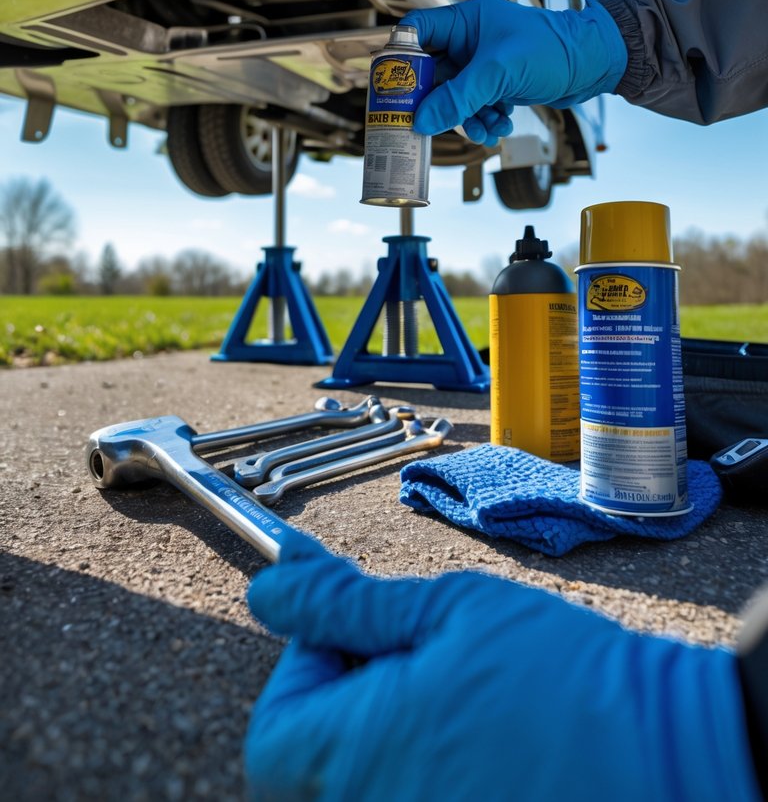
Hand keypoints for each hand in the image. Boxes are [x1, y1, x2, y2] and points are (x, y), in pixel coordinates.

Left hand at [244, 533, 758, 801]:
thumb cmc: (557, 675)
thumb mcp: (444, 610)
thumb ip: (347, 606)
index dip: (302, 678)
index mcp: (358, 752)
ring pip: (359, 790)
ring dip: (382, 737)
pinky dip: (421, 770)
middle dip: (340, 707)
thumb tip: (272, 587)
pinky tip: (472, 736)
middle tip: (407, 664)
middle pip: (309, 770)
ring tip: (449, 697)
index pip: (273, 735)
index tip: (357, 641)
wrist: (662, 753)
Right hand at [400, 0, 626, 143]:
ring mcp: (484, 64)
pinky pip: (476, 106)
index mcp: (466, 21)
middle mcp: (471, 40)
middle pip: (434, 73)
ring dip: (465, 117)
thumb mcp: (500, 72)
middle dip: (437, 102)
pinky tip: (499, 125)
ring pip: (456, 96)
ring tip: (483, 129)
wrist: (595, 63)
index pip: (417, 30)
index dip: (402, 57)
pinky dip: (484, 119)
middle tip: (431, 123)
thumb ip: (459, 97)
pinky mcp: (498, 84)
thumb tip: (424, 120)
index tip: (394, 86)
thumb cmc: (555, 48)